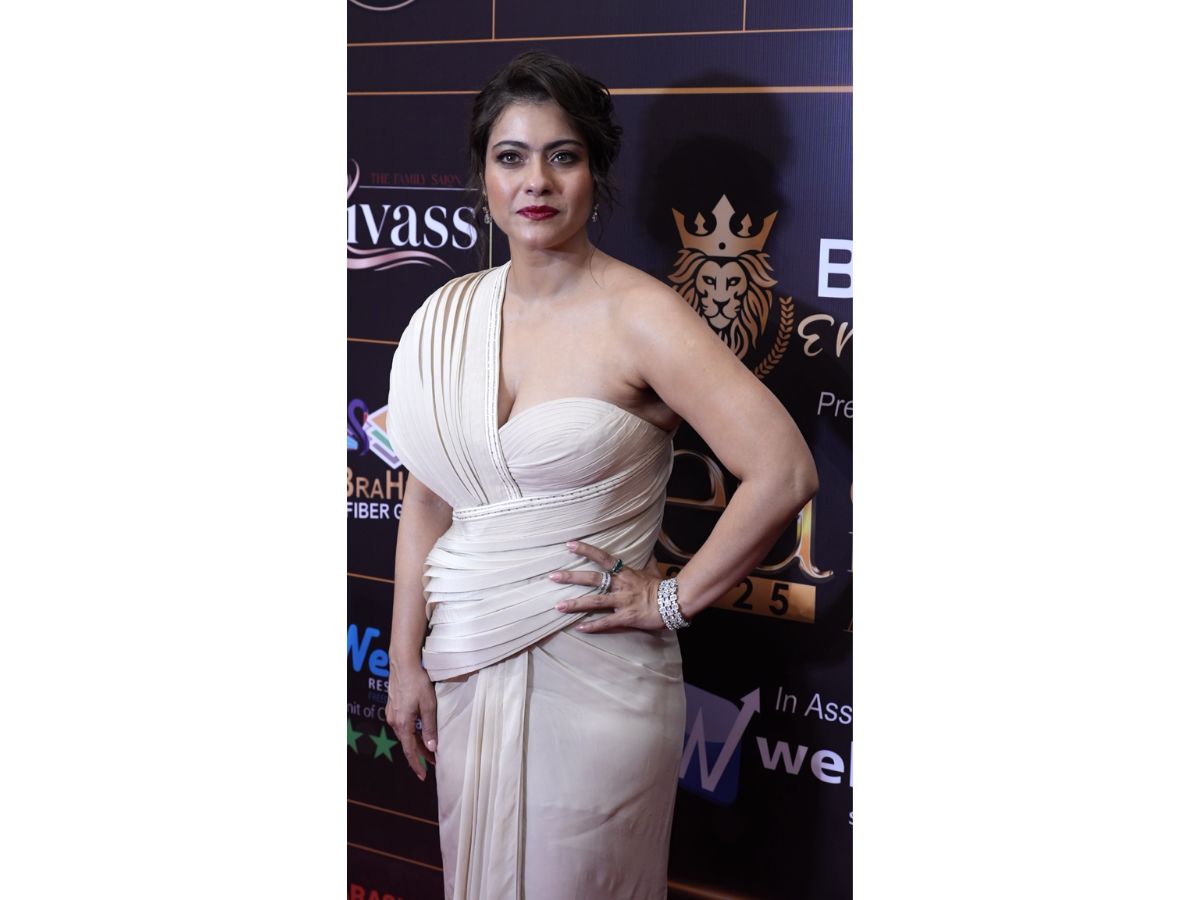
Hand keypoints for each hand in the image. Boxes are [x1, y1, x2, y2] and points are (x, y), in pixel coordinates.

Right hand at [385, 659, 437, 780]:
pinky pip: (403, 725)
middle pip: (408, 744)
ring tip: (430, 748)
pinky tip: (420, 731)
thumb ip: (429, 728)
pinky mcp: (393, 706)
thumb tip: (431, 748)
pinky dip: (412, 732)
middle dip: (420, 754)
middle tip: (433, 762)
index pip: (410, 751)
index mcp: (403, 724)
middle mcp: (394, 721)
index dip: (417, 764)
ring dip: (417, 742)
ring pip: (405, 734)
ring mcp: (392, 713)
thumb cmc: (418, 683)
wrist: (403, 664)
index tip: (423, 776)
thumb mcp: (429, 706)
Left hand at [549, 540, 666, 633]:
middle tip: (552, 576)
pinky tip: (579, 628)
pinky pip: (607, 622)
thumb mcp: (652, 569)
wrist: (674, 602)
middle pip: (592, 579)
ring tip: (558, 606)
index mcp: (625, 573)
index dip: (586, 551)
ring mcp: (622, 602)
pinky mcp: (626, 617)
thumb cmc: (662, 586)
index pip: (603, 558)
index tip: (569, 545)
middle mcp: (620, 585)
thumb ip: (646, 559)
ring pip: (595, 601)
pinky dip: (593, 626)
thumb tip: (648, 548)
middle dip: (571, 577)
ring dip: (575, 604)